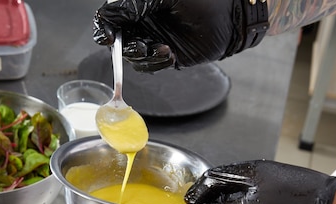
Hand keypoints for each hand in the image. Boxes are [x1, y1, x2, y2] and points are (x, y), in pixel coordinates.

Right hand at [93, 0, 266, 71]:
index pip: (110, 17)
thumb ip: (133, 4)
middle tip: (140, 46)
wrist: (232, 16)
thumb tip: (107, 16)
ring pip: (132, 56)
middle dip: (125, 47)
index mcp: (139, 4)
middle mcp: (143, 22)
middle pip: (118, 41)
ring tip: (162, 49)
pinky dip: (155, 63)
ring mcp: (153, 39)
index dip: (104, 29)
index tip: (108, 38)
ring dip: (143, 56)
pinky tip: (169, 54)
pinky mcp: (164, 55)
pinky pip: (149, 66)